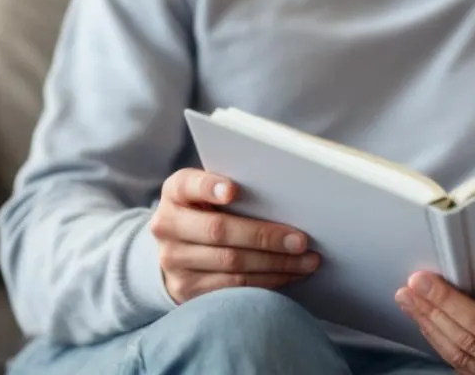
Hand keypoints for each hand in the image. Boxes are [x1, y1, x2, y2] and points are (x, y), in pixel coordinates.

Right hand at [150, 168, 319, 302]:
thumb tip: (286, 195)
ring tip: (307, 260)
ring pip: (231, 263)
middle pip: (219, 231)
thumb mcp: (209, 193)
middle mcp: (167, 226)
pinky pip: (233, 287)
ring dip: (276, 263)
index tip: (234, 190)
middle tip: (301, 240)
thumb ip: (234, 190)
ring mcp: (173, 261)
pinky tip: (290, 274)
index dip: (210, 187)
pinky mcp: (186, 289)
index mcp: (175, 193)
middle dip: (265, 236)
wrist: (176, 249)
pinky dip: (267, 281)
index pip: (188, 184)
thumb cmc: (208, 211)